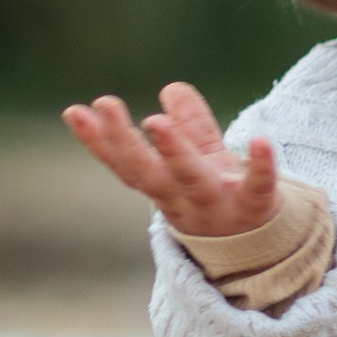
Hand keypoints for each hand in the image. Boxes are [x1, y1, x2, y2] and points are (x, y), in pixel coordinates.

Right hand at [62, 81, 279, 236]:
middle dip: (124, 142)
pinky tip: (262, 141)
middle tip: (106, 103)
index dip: (99, 142)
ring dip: (173, 152)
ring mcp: (217, 207)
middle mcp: (182, 201)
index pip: (126, 165)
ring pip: (191, 180)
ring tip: (154, 121)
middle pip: (147, 174)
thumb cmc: (221, 198)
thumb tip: (172, 89)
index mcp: (164, 188)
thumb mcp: (203, 161)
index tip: (74, 112)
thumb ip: (190, 127)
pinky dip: (260, 167)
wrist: (262, 247)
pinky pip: (257, 188)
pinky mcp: (254, 208)